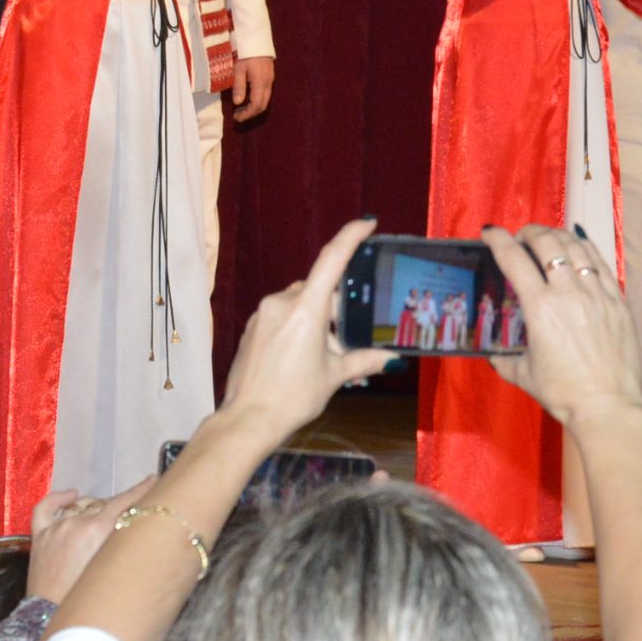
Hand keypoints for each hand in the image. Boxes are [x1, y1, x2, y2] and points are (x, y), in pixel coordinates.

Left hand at [28, 477, 153, 603]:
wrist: (52, 619)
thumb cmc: (93, 602)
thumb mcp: (116, 569)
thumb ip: (125, 546)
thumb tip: (138, 531)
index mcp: (98, 529)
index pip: (123, 502)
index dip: (140, 490)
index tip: (153, 480)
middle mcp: (76, 522)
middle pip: (103, 504)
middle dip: (118, 506)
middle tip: (130, 511)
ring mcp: (56, 527)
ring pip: (80, 506)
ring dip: (94, 507)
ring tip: (104, 513)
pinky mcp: (39, 536)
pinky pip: (46, 508)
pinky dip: (58, 499)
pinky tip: (70, 495)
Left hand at [215, 219, 393, 442]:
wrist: (249, 417)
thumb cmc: (293, 396)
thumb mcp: (334, 377)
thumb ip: (364, 360)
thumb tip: (392, 357)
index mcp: (306, 309)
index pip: (331, 260)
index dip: (350, 237)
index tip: (367, 222)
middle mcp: (281, 302)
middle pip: (317, 287)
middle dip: (335, 306)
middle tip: (347, 335)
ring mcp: (263, 313)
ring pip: (299, 301)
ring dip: (315, 317)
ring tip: (324, 352)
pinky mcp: (253, 326)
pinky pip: (281, 313)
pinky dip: (297, 324)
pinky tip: (302, 353)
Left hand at [230, 56, 275, 121]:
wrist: (257, 39)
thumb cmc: (245, 52)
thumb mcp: (238, 69)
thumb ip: (239, 86)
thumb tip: (238, 103)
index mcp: (261, 83)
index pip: (256, 105)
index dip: (247, 114)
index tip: (236, 118)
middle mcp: (268, 83)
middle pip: (263, 105)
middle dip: (250, 113)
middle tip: (238, 116)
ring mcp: (270, 80)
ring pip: (265, 100)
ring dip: (253, 107)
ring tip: (240, 109)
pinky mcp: (269, 76)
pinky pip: (265, 93)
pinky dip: (256, 100)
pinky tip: (247, 98)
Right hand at [484, 224, 641, 431]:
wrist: (608, 407)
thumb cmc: (563, 393)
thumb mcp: (524, 375)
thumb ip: (505, 359)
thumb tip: (493, 354)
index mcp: (540, 308)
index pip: (514, 259)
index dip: (498, 240)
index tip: (490, 233)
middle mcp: (568, 292)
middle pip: (547, 243)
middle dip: (529, 232)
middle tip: (521, 237)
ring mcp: (597, 294)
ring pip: (576, 248)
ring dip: (557, 237)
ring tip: (548, 239)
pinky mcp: (618, 301)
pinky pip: (601, 264)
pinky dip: (585, 249)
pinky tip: (578, 248)